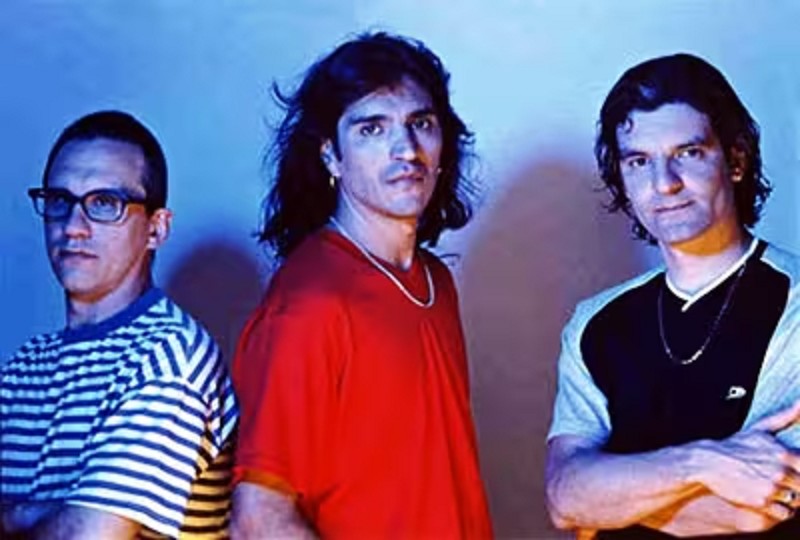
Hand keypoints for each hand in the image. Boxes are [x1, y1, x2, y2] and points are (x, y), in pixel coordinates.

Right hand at [690, 400, 799, 519]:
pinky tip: (769, 500)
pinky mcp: (761, 503)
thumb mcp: (760, 430)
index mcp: (784, 453)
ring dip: (790, 498)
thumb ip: (785, 418)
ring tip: (774, 490)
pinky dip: (780, 509)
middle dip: (797, 486)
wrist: (708, 462)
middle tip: (782, 481)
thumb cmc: (735, 446)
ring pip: (797, 501)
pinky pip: (784, 513)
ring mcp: (771, 488)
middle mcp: (781, 472)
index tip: (792, 471)